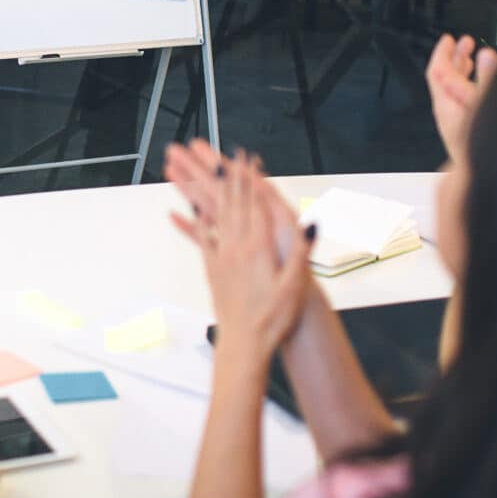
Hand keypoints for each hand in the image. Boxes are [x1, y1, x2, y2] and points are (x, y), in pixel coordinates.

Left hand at [168, 148, 313, 369]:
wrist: (244, 344)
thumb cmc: (273, 318)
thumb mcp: (296, 286)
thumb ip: (301, 252)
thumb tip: (310, 223)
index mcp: (258, 247)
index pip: (255, 203)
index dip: (251, 179)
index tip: (247, 158)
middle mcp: (236, 247)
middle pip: (231, 203)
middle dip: (227, 175)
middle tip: (221, 153)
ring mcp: (221, 256)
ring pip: (212, 214)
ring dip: (204, 189)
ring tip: (198, 169)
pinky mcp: (212, 269)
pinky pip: (200, 238)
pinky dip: (193, 220)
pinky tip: (186, 209)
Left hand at [426, 34, 496, 161]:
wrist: (485, 179)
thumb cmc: (483, 147)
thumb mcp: (488, 107)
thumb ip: (487, 80)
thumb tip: (486, 55)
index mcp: (446, 105)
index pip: (437, 71)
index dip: (443, 52)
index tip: (449, 39)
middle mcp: (447, 114)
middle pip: (444, 79)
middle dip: (454, 57)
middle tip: (463, 43)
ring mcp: (455, 124)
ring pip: (454, 91)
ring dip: (463, 71)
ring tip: (473, 57)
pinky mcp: (464, 132)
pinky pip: (462, 103)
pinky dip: (470, 87)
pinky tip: (482, 84)